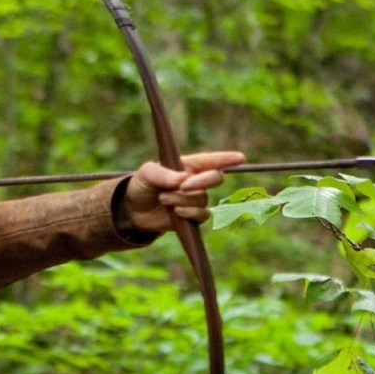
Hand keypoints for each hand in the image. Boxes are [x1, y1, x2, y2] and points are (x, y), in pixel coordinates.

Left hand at [115, 151, 245, 234]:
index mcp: (187, 165)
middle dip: (202, 181)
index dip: (227, 158)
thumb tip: (181, 180)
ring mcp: (196, 199)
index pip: (211, 160)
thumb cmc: (141, 185)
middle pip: (215, 178)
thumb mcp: (146, 174)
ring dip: (182, 199)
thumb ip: (162, 173)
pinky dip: (189, 212)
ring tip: (163, 198)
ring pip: (202, 198)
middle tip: (182, 185)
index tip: (240, 158)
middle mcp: (196, 181)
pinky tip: (176, 211)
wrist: (134, 211)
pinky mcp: (193, 216)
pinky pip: (202, 214)